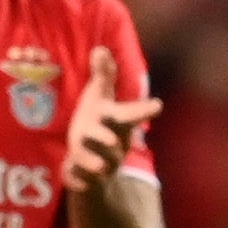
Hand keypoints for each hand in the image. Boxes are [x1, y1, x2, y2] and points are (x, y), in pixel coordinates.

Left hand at [61, 45, 159, 195]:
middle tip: (109, 139)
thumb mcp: (100, 97)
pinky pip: (80, 179)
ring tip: (93, 161)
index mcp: (116, 122)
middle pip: (114, 140)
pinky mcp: (85, 178)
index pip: (130, 113)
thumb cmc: (99, 123)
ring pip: (100, 163)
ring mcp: (101, 162)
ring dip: (95, 160)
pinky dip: (77, 177)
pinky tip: (70, 173)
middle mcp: (112, 143)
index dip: (143, 110)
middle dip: (110, 138)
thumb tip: (99, 49)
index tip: (157, 104)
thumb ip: (103, 75)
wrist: (94, 166)